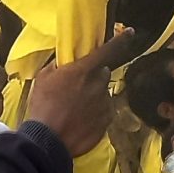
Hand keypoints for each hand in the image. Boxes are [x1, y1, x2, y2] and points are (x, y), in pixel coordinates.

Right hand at [25, 28, 143, 156]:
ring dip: (94, 96)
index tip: (131, 32)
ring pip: (103, 94)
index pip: (107, 51)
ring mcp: (104, 103)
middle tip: (77, 88)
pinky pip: (105, 111)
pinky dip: (96, 113)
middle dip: (93, 77)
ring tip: (76, 108)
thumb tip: (65, 62)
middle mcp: (98, 85)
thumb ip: (58, 66)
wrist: (47, 140)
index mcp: (83, 70)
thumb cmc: (42, 107)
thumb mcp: (43, 79)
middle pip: (103, 74)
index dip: (120, 40)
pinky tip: (81, 119)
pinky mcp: (107, 121)